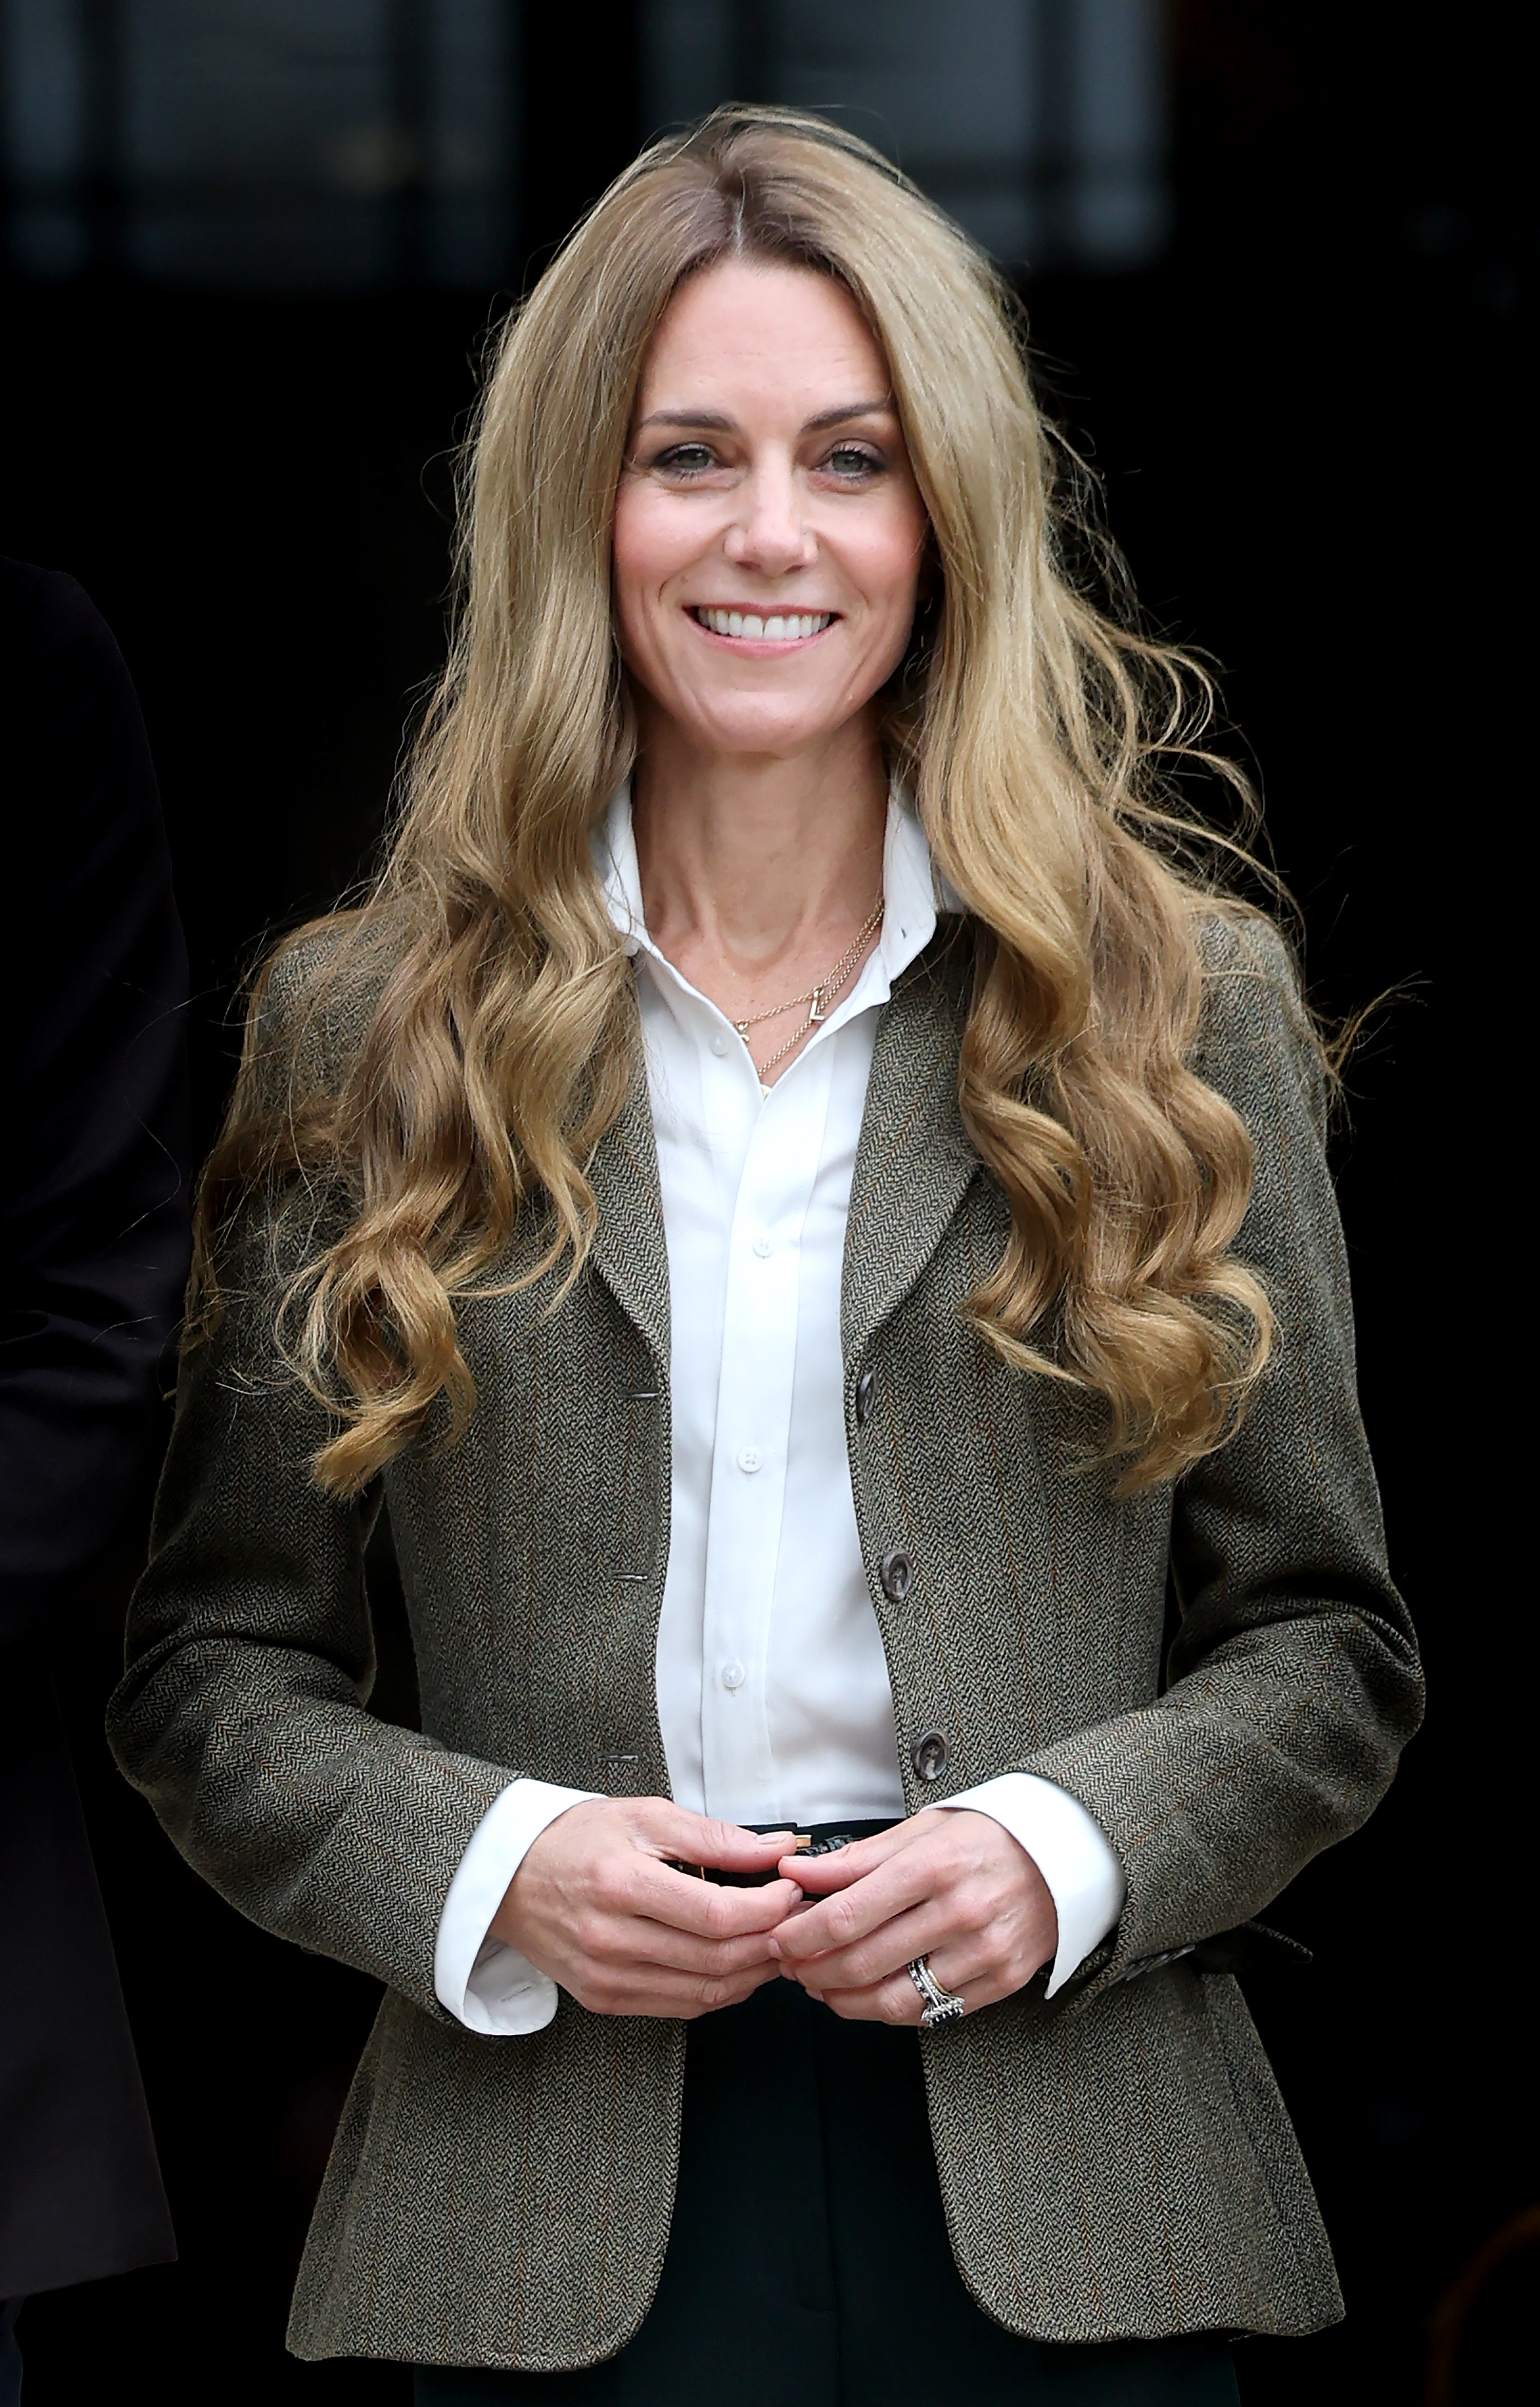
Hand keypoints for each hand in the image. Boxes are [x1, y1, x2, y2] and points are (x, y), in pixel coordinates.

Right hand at [492, 1797, 803, 2018]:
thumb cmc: (577, 1839)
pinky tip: (738, 1966)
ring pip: (703, 1991)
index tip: (791, 1890)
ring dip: (753, 1972)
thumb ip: (713, 1836)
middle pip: (716, 1958)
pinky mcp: (603, 1999)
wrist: (510, 1876)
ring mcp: (605, 1977)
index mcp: (620, 1884)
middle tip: (796, 1919)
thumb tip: (774, 1849)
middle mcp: (610, 1939)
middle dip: (771, 1941)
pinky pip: (679, 2006)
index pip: (717, 1915)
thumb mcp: (644, 1816)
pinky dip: (719, 1990)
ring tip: (776, 1943)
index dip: (768, 1908)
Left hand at [767, 1808, 1056, 2022]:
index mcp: (935, 1865)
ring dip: (841, 1998)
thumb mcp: (921, 1831)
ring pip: (892, 1998)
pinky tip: (863, 1996)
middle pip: (862, 1960)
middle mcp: (960, 1911)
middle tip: (788, 1964)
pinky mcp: (1000, 1982)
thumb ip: (856, 1858)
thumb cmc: (985, 1837)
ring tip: (817, 1985)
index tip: (776, 1937)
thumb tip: (794, 1871)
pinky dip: (885, 2010)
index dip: (801, 1933)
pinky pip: (930, 2012)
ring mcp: (983, 1952)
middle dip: (811, 1968)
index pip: (848, 1914)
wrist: (1064, 1857)